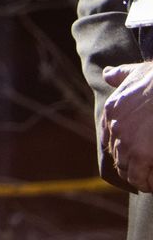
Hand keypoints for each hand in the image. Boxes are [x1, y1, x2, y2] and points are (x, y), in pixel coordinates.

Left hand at [103, 62, 152, 189]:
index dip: (122, 150)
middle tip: (144, 172)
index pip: (110, 140)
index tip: (134, 155)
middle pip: (118, 158)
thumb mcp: (133, 72)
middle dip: (131, 166)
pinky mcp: (144, 156)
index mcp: (111, 112)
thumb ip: (119, 75)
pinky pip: (141, 178)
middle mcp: (115, 129)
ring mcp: (128, 144)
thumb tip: (108, 74)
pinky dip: (148, 184)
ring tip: (149, 181)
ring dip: (139, 178)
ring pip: (128, 171)